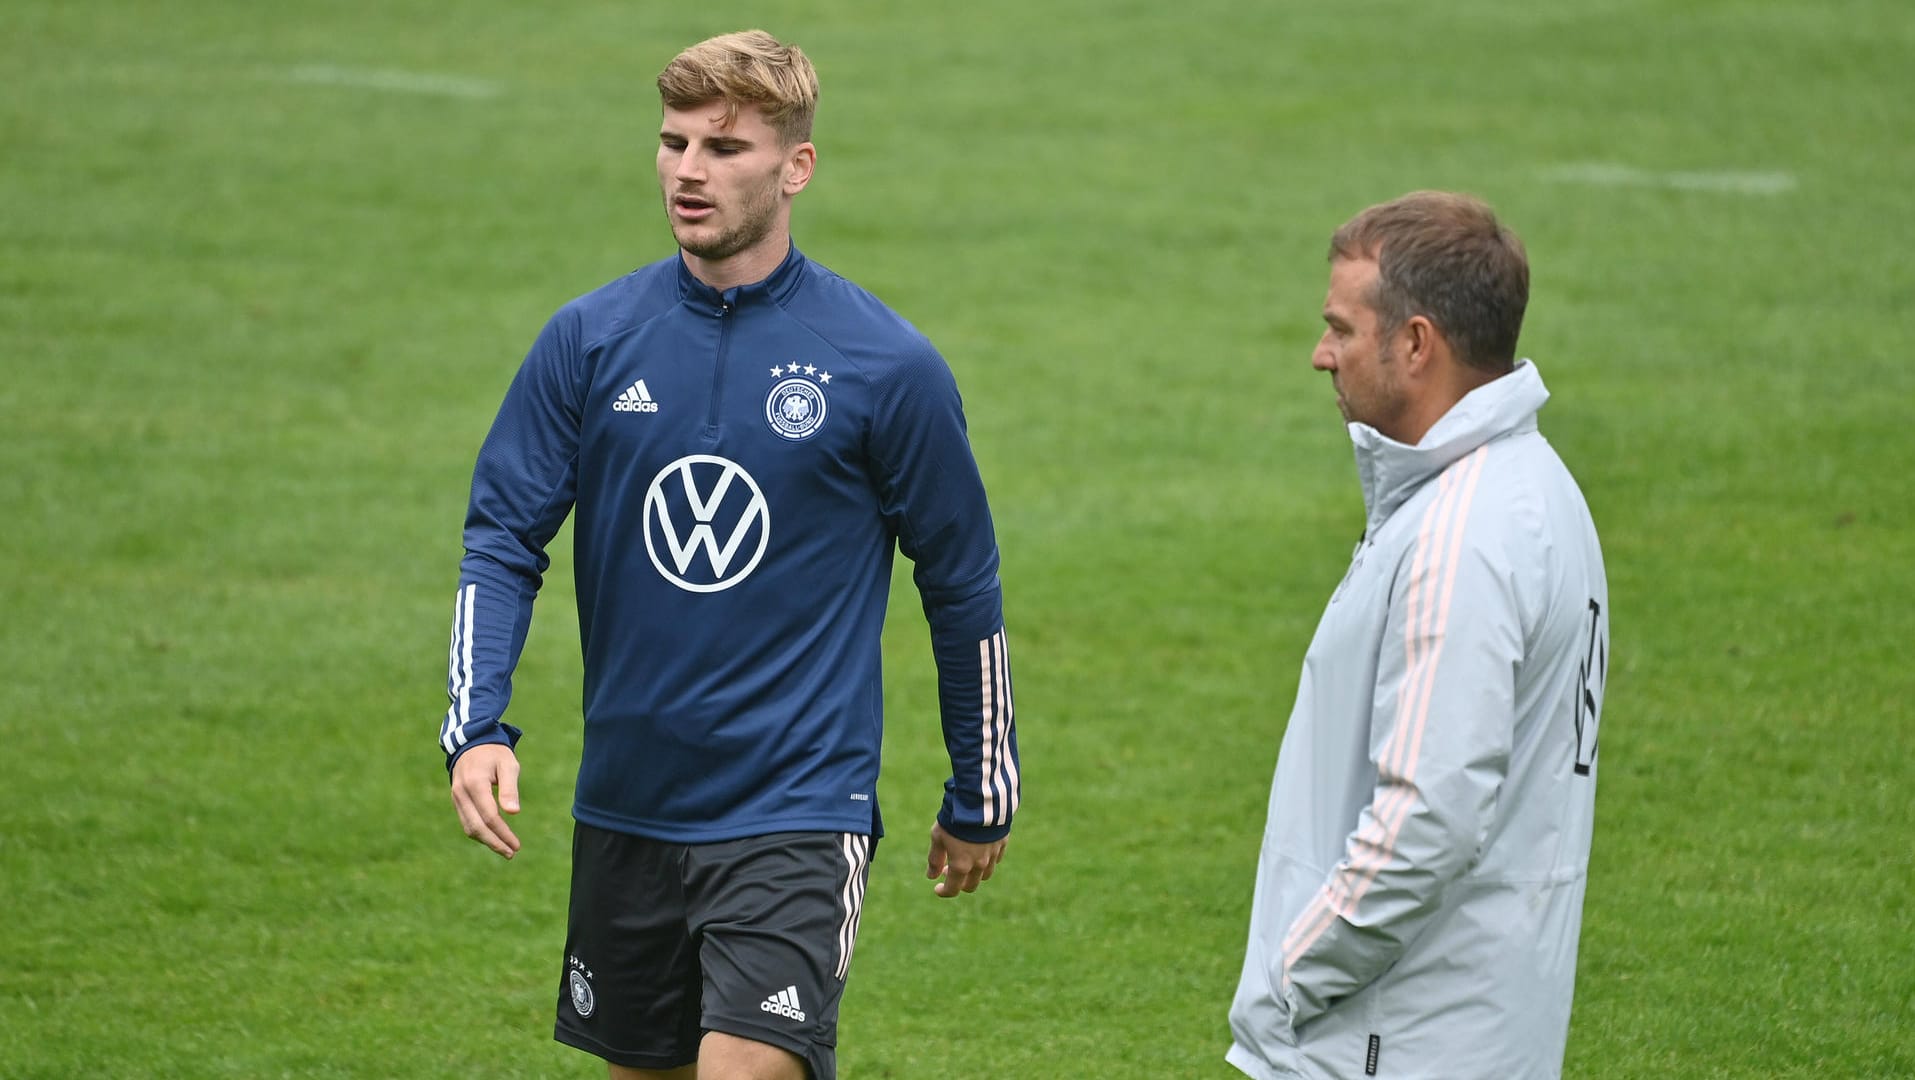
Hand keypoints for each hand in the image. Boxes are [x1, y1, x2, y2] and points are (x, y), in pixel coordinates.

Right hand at [449, 743, 521, 858]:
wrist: (473, 742)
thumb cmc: (495, 753)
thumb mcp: (508, 765)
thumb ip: (509, 788)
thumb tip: (513, 813)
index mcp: (475, 784)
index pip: (489, 816)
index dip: (503, 833)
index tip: (516, 845)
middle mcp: (462, 793)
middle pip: (476, 827)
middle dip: (494, 843)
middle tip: (511, 853)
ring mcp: (456, 797)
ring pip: (469, 827)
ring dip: (486, 841)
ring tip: (505, 850)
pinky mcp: (457, 800)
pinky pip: (466, 821)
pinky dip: (479, 833)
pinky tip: (493, 838)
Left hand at [925, 822, 1006, 897]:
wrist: (980, 801)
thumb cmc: (954, 819)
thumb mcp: (938, 837)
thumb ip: (935, 859)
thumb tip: (931, 876)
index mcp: (961, 865)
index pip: (953, 889)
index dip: (944, 891)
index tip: (937, 888)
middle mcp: (979, 864)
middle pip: (971, 886)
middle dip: (959, 883)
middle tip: (948, 870)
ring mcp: (993, 855)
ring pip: (986, 874)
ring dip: (974, 873)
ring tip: (966, 860)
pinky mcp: (1002, 843)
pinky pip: (996, 859)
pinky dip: (987, 860)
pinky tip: (980, 849)